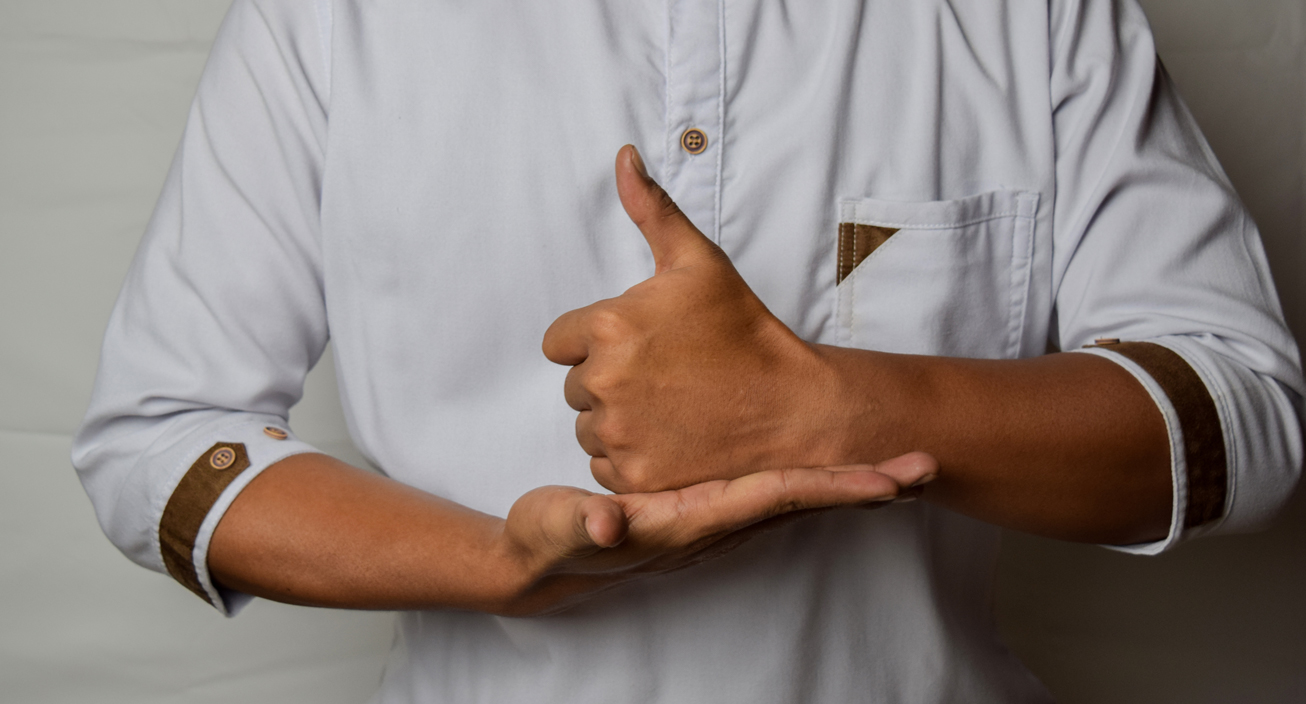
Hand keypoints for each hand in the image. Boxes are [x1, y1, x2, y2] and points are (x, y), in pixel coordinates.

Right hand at [497, 452, 937, 615]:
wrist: (543, 559)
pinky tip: (831, 460)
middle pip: (806, 499)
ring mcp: (716, 514)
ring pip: (796, 494)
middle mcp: (716, 520)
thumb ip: (585, 524)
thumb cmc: (551, 540)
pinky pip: (774, 488)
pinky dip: (814, 475)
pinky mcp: (707, 503)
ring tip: (901, 463)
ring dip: (848, 479)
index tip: (890, 481)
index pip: (777, 498)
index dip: (834, 486)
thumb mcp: (559, 528)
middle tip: (927, 463)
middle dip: (866, 485)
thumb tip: (612, 521)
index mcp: (692, 518)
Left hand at [543, 145, 840, 493]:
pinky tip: (673, 441)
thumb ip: (651, 209)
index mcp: (608, 327)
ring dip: (618, 422)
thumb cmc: (744, 330)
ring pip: (589, 428)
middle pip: (575, 387)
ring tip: (673, 409)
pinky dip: (631, 460)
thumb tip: (622, 156)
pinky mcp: (634, 478)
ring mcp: (619, 435)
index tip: (643, 348)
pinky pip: (605, 468)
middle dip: (610, 382)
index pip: (561, 342)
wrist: (793, 407)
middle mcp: (604, 383)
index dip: (597, 343)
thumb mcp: (699, 262)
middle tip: (667, 378)